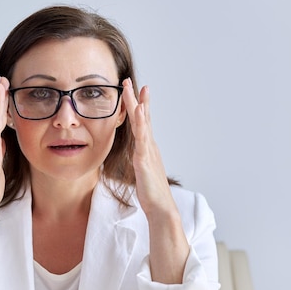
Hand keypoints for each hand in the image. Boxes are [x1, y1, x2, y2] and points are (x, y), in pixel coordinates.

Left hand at [121, 78, 173, 217]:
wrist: (161, 208)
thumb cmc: (151, 192)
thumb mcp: (142, 172)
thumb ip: (140, 160)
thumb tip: (136, 155)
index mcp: (147, 148)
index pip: (142, 123)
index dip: (139, 106)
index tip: (135, 90)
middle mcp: (150, 146)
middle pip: (142, 117)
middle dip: (136, 98)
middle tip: (129, 81)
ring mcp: (148, 151)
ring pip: (142, 123)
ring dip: (138, 104)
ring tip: (134, 88)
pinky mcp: (145, 159)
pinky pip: (142, 138)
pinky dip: (142, 123)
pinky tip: (140, 111)